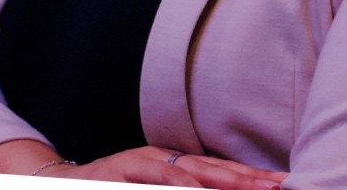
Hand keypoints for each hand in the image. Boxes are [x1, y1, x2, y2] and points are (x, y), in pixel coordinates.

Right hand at [42, 146, 286, 188]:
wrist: (62, 183)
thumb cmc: (115, 189)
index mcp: (175, 165)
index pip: (221, 172)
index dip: (251, 179)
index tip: (283, 185)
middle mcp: (163, 159)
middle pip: (213, 169)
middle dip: (249, 179)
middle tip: (280, 186)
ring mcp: (142, 163)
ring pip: (188, 172)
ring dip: (222, 180)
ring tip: (252, 188)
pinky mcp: (120, 170)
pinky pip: (153, 177)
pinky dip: (176, 185)